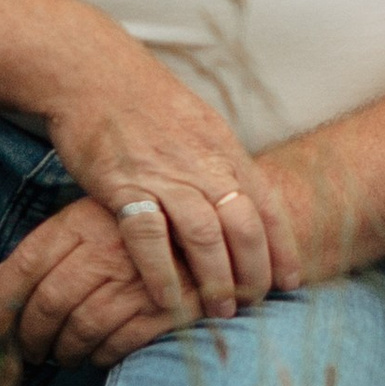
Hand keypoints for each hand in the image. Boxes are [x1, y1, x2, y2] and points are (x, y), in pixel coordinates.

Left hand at [0, 197, 174, 367]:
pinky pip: (118, 343)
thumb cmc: (135, 232)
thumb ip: (38, 253)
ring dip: (63, 351)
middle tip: (27, 351)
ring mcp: (139, 278)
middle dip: (30, 336)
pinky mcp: (166, 307)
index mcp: (84, 220)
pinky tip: (96, 355)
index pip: (27, 263)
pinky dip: (100, 356)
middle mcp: (109, 247)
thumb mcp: (85, 225)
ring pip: (81, 328)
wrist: (210, 236)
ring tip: (61, 355)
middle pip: (50, 301)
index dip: (0, 301)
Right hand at [33, 59, 304, 329]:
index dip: (282, 244)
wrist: (92, 73)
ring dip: (217, 279)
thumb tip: (243, 199)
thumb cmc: (144, 103)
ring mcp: (163, 173)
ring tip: (222, 312)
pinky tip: (169, 301)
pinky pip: (149, 236)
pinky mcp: (123, 183)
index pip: (266, 202)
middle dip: (254, 270)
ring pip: (205, 233)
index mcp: (223, 147)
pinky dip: (162, 273)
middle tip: (256, 304)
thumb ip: (219, 162)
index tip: (292, 280)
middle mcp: (200, 161)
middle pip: (243, 223)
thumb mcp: (196, 125)